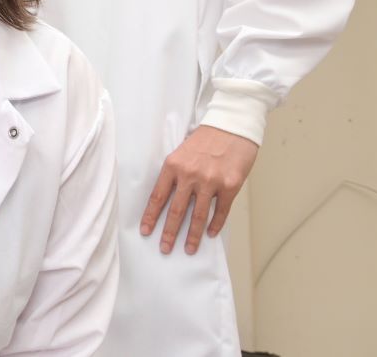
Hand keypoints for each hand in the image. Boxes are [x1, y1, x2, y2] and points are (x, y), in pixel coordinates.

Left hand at [140, 125, 258, 254]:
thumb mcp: (182, 152)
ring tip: (188, 249)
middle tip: (164, 248)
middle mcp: (190, 175)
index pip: (158, 196)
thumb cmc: (206, 139)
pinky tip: (209, 234)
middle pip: (176, 210)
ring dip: (192, 236)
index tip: (145, 231)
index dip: (151, 216)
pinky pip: (221, 211)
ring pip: (198, 215)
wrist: (231, 126)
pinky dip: (215, 225)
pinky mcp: (230, 185)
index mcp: (173, 165)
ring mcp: (211, 181)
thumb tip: (169, 200)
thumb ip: (176, 174)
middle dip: (169, 232)